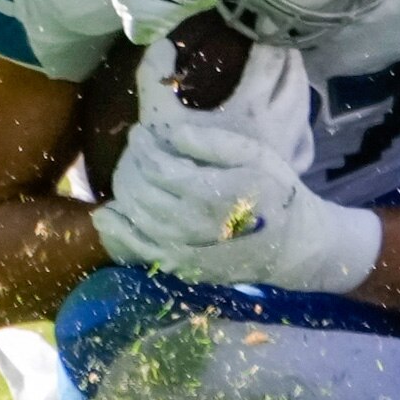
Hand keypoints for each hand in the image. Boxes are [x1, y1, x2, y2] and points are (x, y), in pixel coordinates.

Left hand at [95, 123, 380, 293]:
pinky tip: (106, 216)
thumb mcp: (256, 155)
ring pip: (137, 219)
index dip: (143, 147)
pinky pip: (139, 252)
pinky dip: (118, 234)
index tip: (140, 131)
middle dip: (130, 165)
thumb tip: (171, 133)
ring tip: (125, 170)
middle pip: (142, 192)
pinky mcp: (182, 268)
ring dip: (123, 193)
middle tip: (132, 147)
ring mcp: (185, 251)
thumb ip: (214, 142)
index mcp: (212, 194)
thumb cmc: (275, 192)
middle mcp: (194, 226)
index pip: (159, 167)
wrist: (293, 245)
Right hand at [133, 37, 314, 174]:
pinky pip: (306, 140)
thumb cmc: (179, 167)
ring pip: (305, 107)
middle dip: (288, 55)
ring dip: (299, 82)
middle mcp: (279, 127)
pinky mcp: (290, 173)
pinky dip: (303, 121)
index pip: (269, 60)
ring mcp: (288, 152)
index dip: (267, 35)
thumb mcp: (159, 120)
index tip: (263, 19)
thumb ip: (155, 77)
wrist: (199, 224)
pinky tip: (294, 120)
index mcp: (252, 109)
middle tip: (280, 38)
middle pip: (295, 79)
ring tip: (290, 69)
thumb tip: (162, 42)